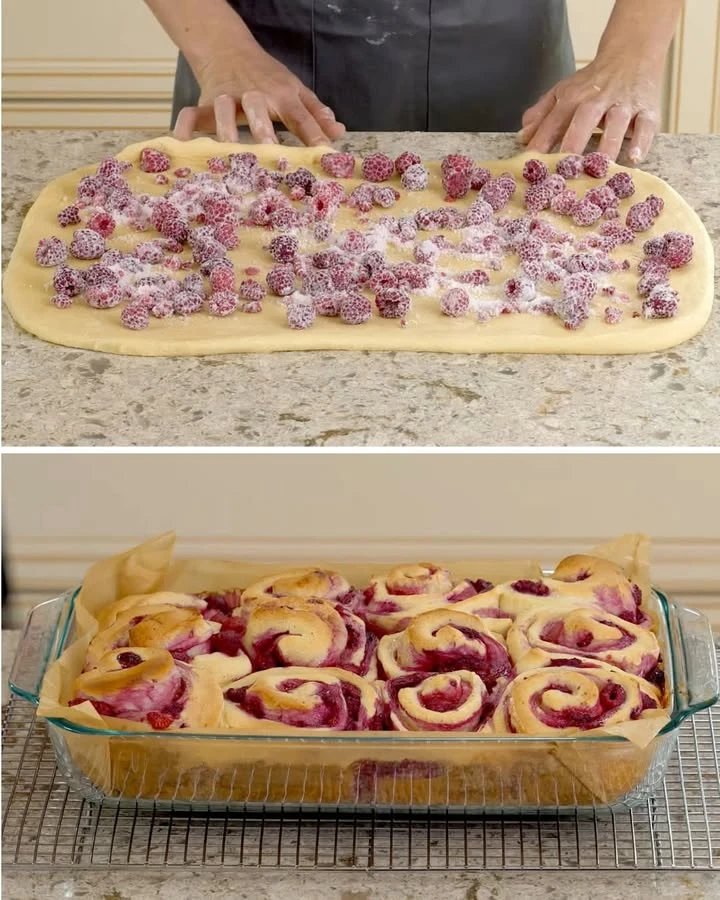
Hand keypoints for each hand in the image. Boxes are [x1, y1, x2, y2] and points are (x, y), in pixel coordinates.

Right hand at [174, 44, 345, 145]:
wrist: (229, 50)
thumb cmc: (268, 79)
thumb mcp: (296, 91)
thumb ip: (316, 114)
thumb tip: (338, 133)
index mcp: (281, 95)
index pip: (300, 115)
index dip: (313, 133)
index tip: (324, 153)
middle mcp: (254, 95)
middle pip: (258, 108)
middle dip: (262, 126)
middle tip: (269, 147)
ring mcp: (228, 98)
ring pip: (223, 110)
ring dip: (224, 127)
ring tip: (227, 148)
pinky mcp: (206, 102)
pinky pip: (192, 114)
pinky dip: (185, 127)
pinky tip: (182, 143)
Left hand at [518, 51, 663, 163]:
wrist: (632, 52)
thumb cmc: (592, 82)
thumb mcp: (563, 92)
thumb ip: (542, 114)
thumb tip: (522, 136)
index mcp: (573, 97)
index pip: (554, 120)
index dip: (542, 141)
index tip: (532, 164)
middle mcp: (598, 99)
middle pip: (584, 118)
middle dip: (575, 141)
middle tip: (567, 168)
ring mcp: (624, 104)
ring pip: (617, 122)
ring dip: (609, 144)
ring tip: (602, 166)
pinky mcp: (647, 109)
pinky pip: (646, 125)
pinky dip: (642, 141)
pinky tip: (634, 159)